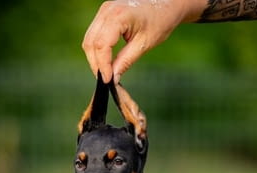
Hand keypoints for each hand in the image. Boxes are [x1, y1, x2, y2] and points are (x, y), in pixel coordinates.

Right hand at [82, 0, 201, 83]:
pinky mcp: (105, 14)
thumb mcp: (144, 44)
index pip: (101, 45)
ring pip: (90, 39)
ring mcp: (104, 11)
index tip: (107, 81)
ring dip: (95, 58)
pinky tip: (106, 61)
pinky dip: (97, 50)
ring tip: (106, 72)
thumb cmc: (160, 19)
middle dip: (96, 63)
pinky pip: (94, 35)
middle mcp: (107, 10)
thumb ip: (126, 61)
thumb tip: (113, 78)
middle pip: (91, 42)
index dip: (102, 66)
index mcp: (118, 16)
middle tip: (106, 79)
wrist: (167, 3)